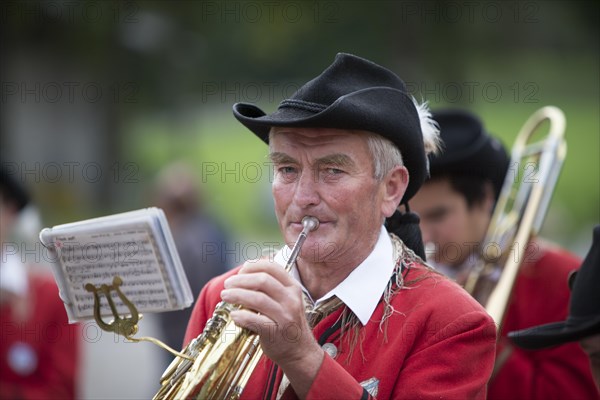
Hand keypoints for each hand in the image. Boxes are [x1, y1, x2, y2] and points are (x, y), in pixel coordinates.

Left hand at [221, 259, 323, 396]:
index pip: (272, 267)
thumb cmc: (287, 324)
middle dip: (241, 280)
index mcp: (293, 287)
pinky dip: (241, 315)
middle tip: (227, 284)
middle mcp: (291, 299)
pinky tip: (234, 314)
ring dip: (237, 295)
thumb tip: (245, 274)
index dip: (253, 266)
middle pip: (262, 280)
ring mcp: (284, 316)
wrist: (299, 352)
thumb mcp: (287, 300)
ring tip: (225, 296)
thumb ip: (272, 287)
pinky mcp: (275, 332)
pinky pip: (254, 320)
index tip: (241, 270)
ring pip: (257, 298)